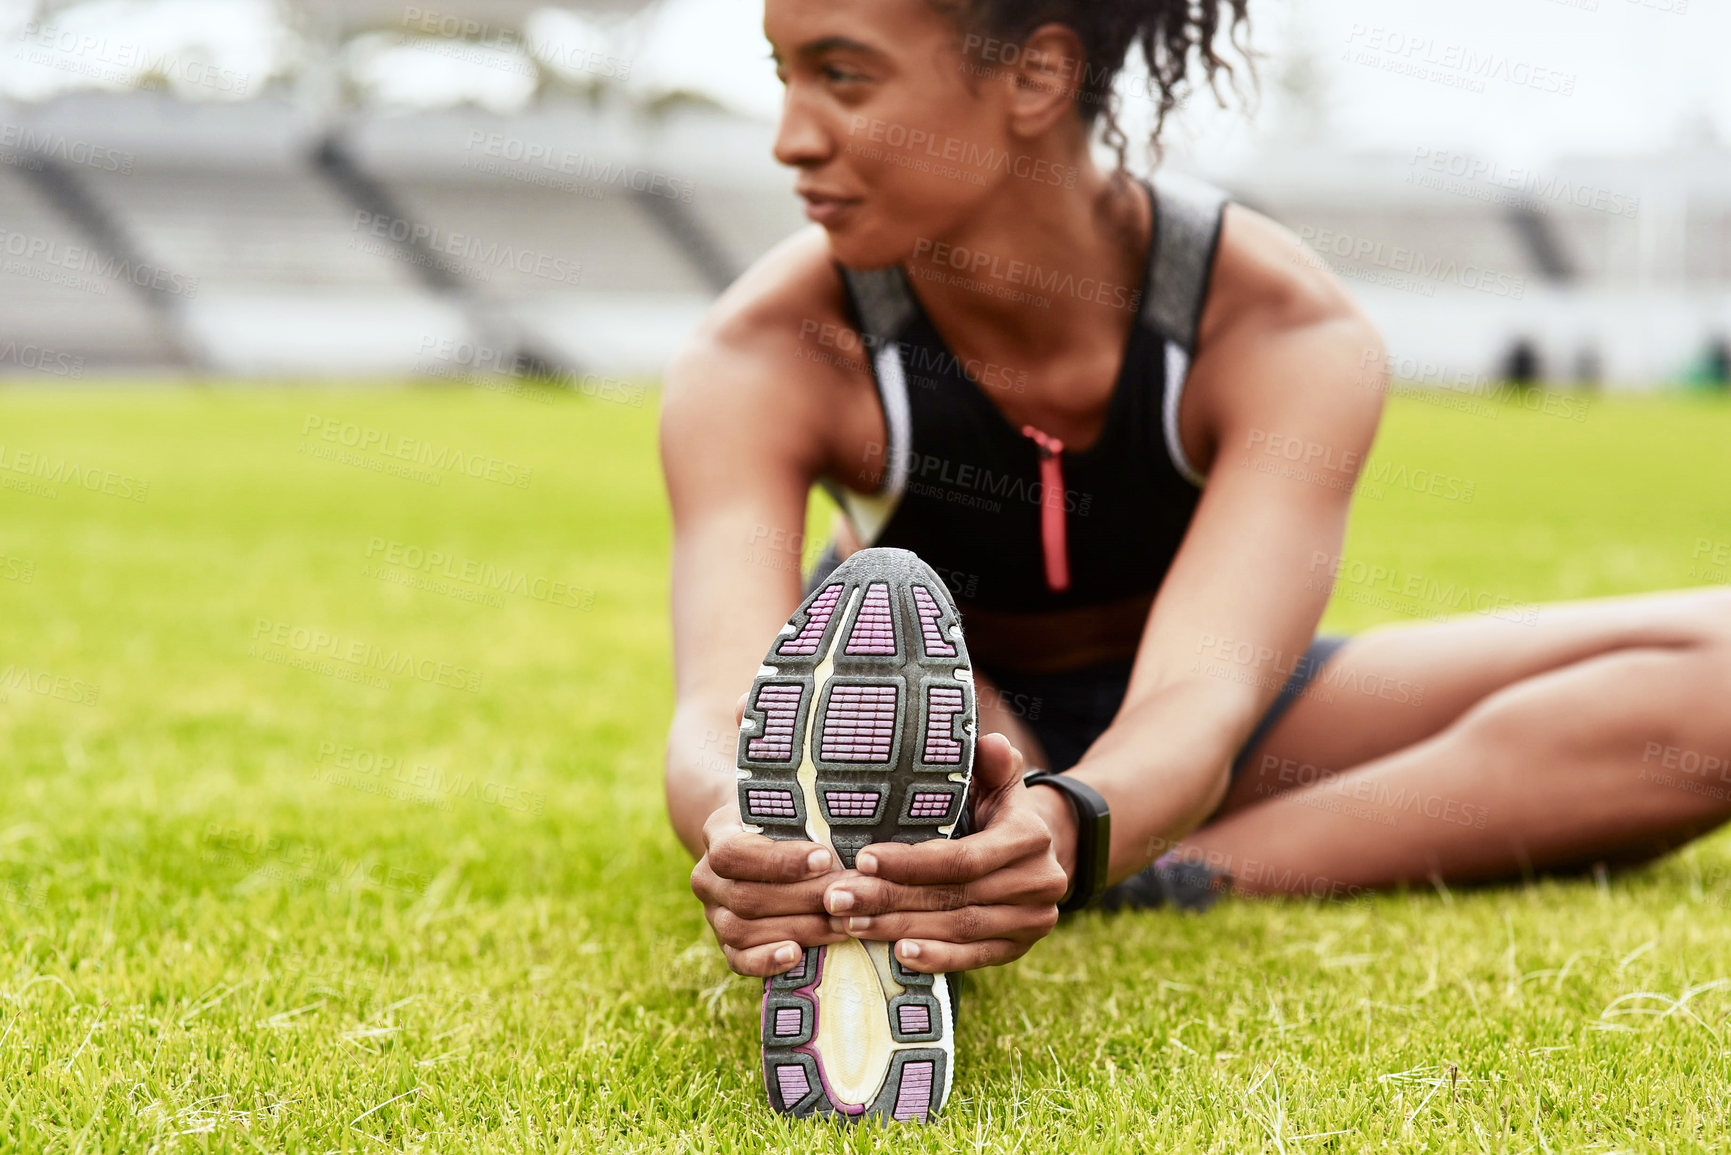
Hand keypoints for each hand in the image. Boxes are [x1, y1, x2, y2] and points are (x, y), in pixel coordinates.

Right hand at [689, 691, 846, 976]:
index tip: (825, 856)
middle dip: (802, 898)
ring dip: (797, 927)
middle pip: (746, 896)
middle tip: (853, 895)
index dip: (778, 860)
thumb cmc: (781, 796)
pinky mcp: (730, 939)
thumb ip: (768, 732)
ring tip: (846, 923)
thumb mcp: (779, 764)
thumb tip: (748, 696)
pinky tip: (800, 954)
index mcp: (719, 830)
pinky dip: (764, 962)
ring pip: (744, 928)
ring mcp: (716, 910)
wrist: (754, 830)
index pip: (735, 852)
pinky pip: (736, 959)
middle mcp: (707, 874)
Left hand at [820, 732, 1069, 972]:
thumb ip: (993, 762)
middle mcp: (1040, 882)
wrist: (1039, 852)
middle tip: (839, 898)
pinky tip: (898, 953)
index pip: (963, 858)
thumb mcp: (999, 780)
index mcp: (1030, 836)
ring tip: (852, 923)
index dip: (910, 863)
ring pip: (959, 929)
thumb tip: (989, 744)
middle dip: (891, 897)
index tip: (862, 859)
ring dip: (901, 927)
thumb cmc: (999, 810)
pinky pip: (975, 957)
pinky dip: (937, 959)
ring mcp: (1033, 920)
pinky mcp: (1020, 948)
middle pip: (954, 896)